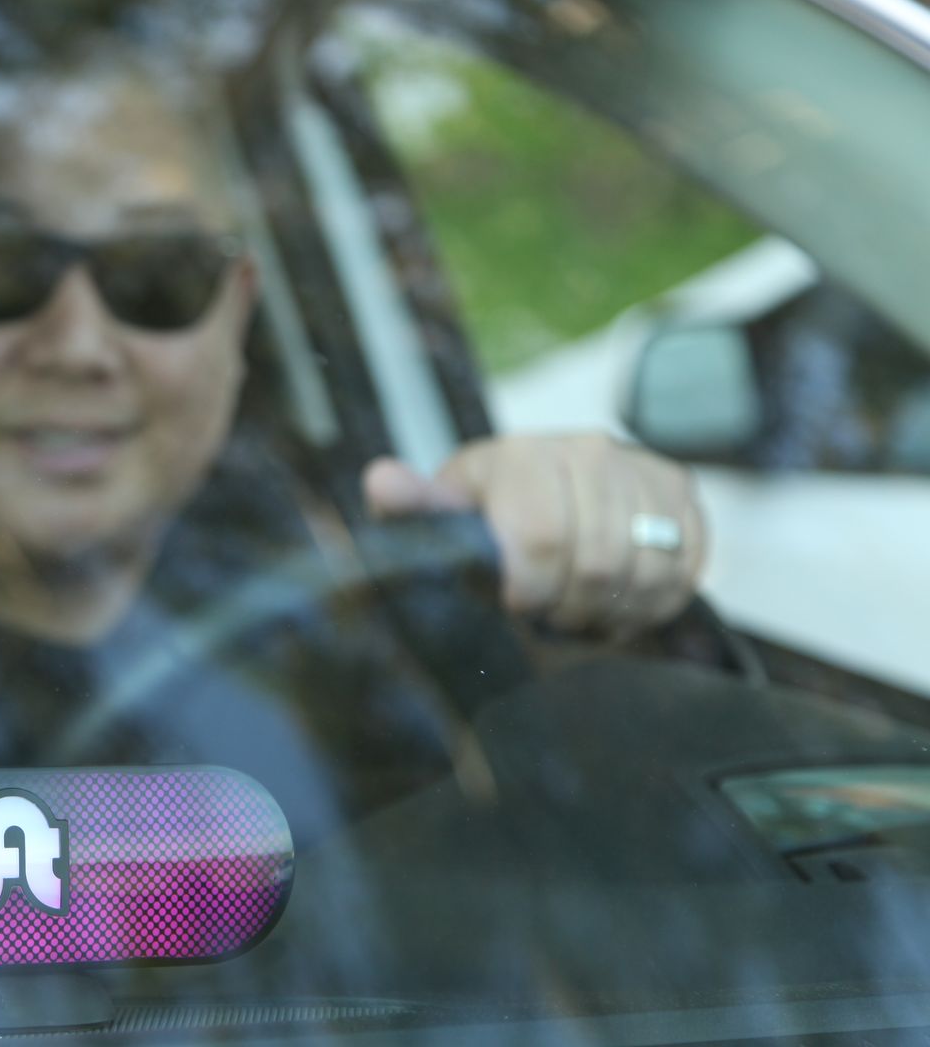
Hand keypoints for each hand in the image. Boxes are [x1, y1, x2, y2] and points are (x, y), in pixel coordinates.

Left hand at [362, 433, 706, 635]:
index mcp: (521, 455)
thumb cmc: (481, 515)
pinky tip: (617, 599)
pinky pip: (684, 568)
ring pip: (644, 570)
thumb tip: (382, 481)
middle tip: (547, 615)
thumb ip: (413, 506)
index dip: (530, 589)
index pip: (541, 537)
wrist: (539, 488)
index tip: (515, 605)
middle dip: (568, 608)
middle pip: (596, 563)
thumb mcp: (441, 514)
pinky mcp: (681, 492)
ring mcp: (640, 467)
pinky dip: (651, 601)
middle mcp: (587, 449)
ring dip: (610, 609)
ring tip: (577, 609)